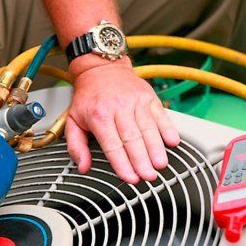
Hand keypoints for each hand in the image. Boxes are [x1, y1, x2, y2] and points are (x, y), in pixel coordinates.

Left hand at [66, 57, 180, 183]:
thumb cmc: (88, 96)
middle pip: (133, 139)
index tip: (130, 178)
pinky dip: (168, 129)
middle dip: (142, 160)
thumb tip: (82, 167)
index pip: (113, 145)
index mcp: (99, 116)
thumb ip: (76, 146)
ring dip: (156, 149)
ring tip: (160, 164)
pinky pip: (161, 115)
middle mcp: (119, 108)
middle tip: (148, 176)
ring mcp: (136, 102)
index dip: (122, 164)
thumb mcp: (73, 120)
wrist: (100, 67)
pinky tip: (172, 142)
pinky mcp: (149, 97)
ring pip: (148, 129)